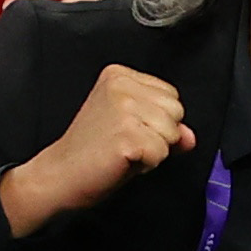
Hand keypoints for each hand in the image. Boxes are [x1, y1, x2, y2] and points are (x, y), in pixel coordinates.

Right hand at [1, 64, 194, 231]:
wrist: (60, 175)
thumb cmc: (91, 152)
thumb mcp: (131, 129)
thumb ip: (164, 126)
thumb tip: (190, 136)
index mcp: (119, 75)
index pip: (171, 95)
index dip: (157, 120)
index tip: (127, 129)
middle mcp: (122, 85)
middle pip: (177, 111)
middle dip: (160, 134)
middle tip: (126, 142)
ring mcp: (124, 108)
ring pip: (173, 133)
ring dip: (154, 150)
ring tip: (124, 151)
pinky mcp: (127, 134)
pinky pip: (162, 153)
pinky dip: (147, 164)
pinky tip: (121, 160)